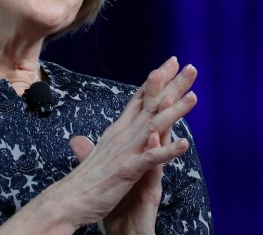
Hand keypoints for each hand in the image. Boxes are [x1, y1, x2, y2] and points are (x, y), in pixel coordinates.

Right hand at [64, 57, 197, 231]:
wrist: (68, 199)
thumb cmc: (82, 181)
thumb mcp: (90, 157)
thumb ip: (90, 146)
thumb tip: (79, 140)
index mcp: (117, 131)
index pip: (140, 99)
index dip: (156, 80)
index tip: (170, 64)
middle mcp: (122, 135)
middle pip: (151, 104)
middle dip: (172, 85)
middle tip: (190, 67)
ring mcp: (126, 150)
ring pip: (154, 125)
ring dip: (175, 111)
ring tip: (194, 96)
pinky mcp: (128, 169)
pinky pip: (151, 158)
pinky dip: (168, 150)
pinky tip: (184, 144)